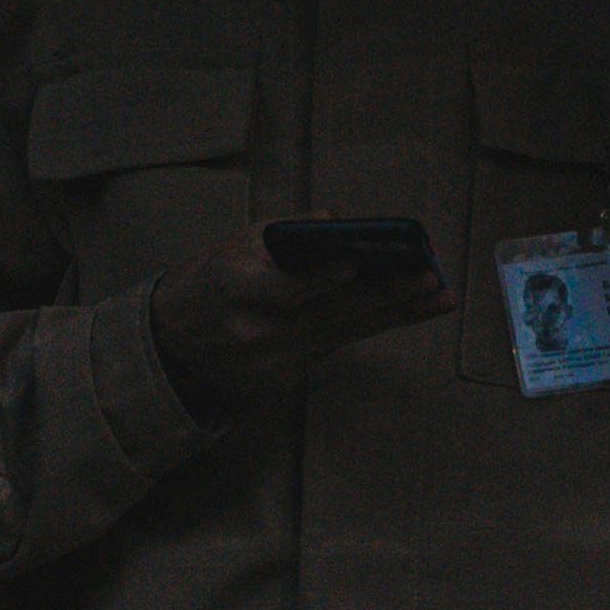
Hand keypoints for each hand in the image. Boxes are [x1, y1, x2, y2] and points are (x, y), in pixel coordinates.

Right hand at [149, 224, 436, 422]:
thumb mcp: (238, 242)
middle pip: (331, 316)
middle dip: (388, 297)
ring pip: (343, 336)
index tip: (361, 264)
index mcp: (235, 290)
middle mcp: (254, 333)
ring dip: (394, 315)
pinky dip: (362, 328)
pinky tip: (400, 310)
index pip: (287, 289)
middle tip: (432, 282)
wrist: (172, 339)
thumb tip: (340, 224)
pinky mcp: (282, 384)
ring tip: (437, 297)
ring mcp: (269, 366)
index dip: (324, 278)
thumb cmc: (213, 278)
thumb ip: (288, 231)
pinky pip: (330, 350)